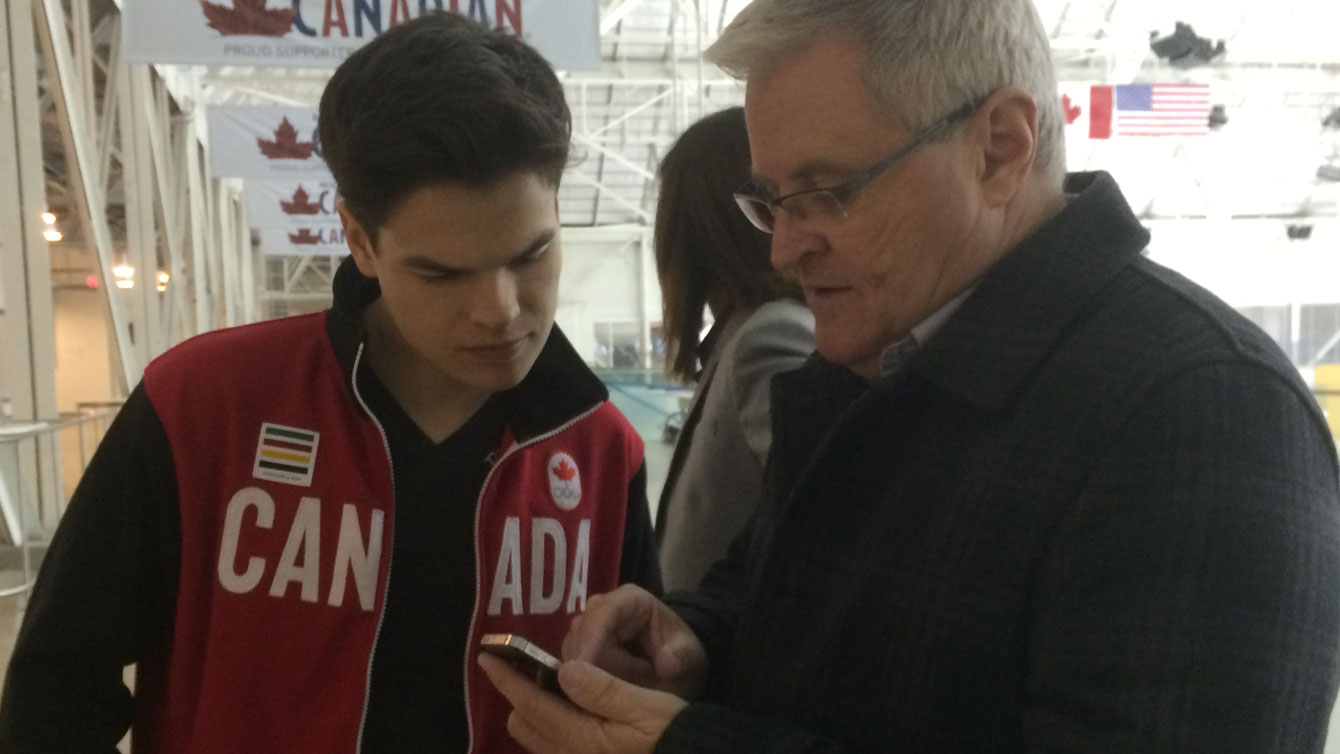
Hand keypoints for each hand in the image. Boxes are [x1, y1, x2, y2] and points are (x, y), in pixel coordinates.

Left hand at [478, 652, 686, 753]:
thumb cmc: (672, 731)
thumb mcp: (645, 705)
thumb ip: (602, 689)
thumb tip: (564, 669)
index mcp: (582, 736)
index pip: (531, 703)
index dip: (508, 678)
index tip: (488, 657)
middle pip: (524, 723)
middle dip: (520, 694)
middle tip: (530, 667)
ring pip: (536, 738)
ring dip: (533, 711)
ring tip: (549, 687)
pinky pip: (552, 748)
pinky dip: (548, 726)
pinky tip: (569, 711)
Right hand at [561, 585, 707, 699]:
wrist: (677, 666)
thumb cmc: (681, 656)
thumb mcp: (690, 658)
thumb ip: (680, 658)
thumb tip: (666, 664)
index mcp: (631, 600)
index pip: (603, 614)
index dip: (592, 640)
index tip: (584, 669)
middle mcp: (603, 608)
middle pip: (580, 634)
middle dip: (589, 665)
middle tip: (609, 693)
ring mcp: (588, 627)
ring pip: (571, 651)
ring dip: (584, 676)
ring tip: (608, 696)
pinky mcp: (580, 647)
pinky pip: (569, 665)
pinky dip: (578, 682)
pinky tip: (590, 698)